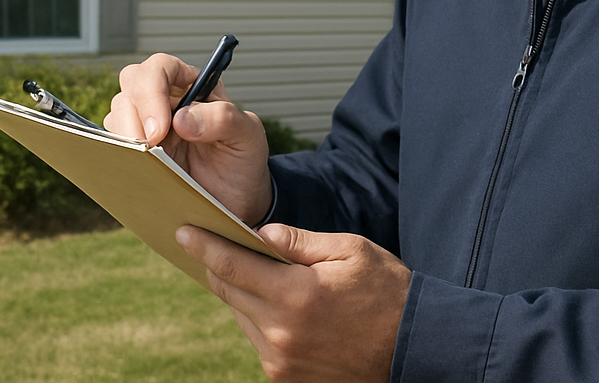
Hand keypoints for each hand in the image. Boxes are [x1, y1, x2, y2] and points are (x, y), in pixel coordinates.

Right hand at [106, 53, 272, 224]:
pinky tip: (136, 172)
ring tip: (146, 165)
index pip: (161, 67)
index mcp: (193, 85)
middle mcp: (166, 99)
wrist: (234, 203)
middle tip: (149, 147)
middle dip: (134, 113)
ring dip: (125, 137)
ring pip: (118, 112)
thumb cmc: (241, 161)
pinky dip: (119, 156)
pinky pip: (114, 144)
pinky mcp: (135, 151)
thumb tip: (182, 119)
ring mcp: (147, 124)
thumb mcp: (248, 136)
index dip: (153, 91)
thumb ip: (224, 119)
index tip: (160, 128)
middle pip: (132, 83)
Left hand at [178, 223, 411, 382]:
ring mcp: (281, 360)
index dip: (204, 246)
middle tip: (207, 243)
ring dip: (242, 293)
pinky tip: (278, 305)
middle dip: (217, 265)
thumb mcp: (351, 251)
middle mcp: (282, 332)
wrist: (414, 347)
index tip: (183, 230)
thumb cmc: (386, 291)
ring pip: (242, 316)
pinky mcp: (285, 378)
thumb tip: (260, 232)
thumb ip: (301, 242)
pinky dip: (259, 319)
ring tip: (253, 273)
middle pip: (230, 292)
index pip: (233, 265)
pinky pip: (258, 340)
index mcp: (296, 295)